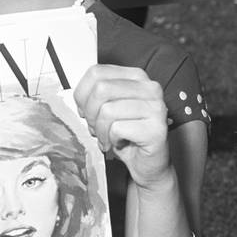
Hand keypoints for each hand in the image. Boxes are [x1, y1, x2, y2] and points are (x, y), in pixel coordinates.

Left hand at [73, 64, 171, 188]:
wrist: (148, 164)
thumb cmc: (127, 136)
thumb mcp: (108, 109)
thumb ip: (95, 96)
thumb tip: (79, 97)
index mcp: (136, 77)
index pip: (97, 72)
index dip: (83, 94)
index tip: (85, 111)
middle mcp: (149, 88)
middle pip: (101, 89)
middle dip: (91, 113)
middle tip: (95, 128)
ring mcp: (156, 107)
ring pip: (108, 110)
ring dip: (101, 130)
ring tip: (107, 138)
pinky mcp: (156, 129)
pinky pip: (117, 129)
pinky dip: (111, 140)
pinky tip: (117, 144)